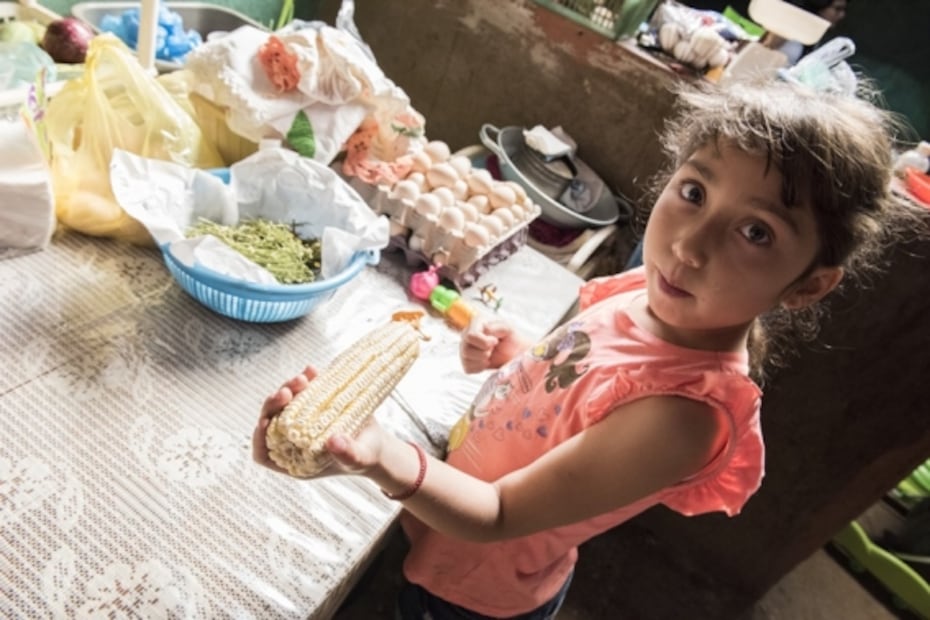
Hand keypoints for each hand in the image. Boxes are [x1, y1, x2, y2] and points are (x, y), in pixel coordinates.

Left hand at [252, 366, 390, 477]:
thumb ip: (347, 454)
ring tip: (304, 379)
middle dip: (273, 405)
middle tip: (286, 393)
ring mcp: (301, 419)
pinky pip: (302, 389)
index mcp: (294, 459)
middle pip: (270, 420)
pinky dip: (306, 379)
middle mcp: (292, 439)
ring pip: (284, 402)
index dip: (259, 439)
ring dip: (289, 387)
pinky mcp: (313, 403)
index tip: (264, 423)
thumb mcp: (359, 459)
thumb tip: (333, 442)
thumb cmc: (365, 457)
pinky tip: (313, 370)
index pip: (263, 453)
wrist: (376, 441)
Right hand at [459, 317, 523, 372]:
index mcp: (476, 322)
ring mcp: (464, 348)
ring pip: (465, 359)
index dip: (484, 342)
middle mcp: (467, 334)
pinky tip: (486, 362)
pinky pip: (467, 369)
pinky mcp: (466, 361)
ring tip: (490, 356)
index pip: (471, 336)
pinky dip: (479, 368)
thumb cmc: (511, 339)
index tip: (495, 342)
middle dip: (483, 353)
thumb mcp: (509, 329)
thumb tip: (485, 330)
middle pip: (466, 349)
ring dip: (482, 361)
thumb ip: (497, 327)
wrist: (514, 353)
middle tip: (493, 350)